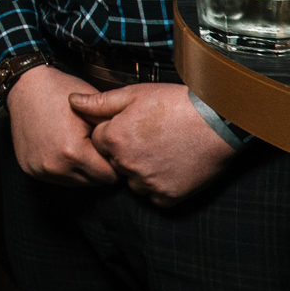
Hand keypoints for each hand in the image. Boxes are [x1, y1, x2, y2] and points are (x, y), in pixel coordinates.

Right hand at [8, 65, 118, 185]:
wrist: (25, 86)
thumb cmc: (59, 92)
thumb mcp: (92, 109)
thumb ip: (113, 134)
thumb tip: (130, 153)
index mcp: (73, 152)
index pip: (109, 175)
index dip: (113, 160)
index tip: (111, 149)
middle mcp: (55, 166)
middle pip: (93, 182)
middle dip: (98, 167)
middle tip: (95, 146)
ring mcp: (40, 169)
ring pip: (75, 182)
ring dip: (81, 169)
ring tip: (78, 146)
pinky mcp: (30, 169)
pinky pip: (57, 177)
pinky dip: (63, 167)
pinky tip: (62, 148)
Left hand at [69, 84, 237, 206]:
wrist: (217, 121)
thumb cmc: (175, 103)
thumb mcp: (133, 94)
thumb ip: (99, 102)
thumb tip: (72, 101)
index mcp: (114, 139)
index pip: (99, 141)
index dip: (114, 132)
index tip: (133, 125)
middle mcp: (126, 164)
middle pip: (115, 162)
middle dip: (126, 152)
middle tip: (150, 137)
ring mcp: (148, 182)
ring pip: (133, 181)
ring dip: (141, 170)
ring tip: (163, 150)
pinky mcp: (168, 196)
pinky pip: (154, 196)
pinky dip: (160, 185)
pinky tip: (172, 166)